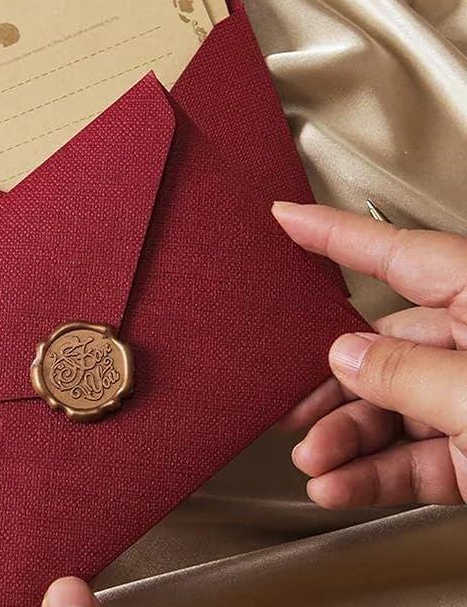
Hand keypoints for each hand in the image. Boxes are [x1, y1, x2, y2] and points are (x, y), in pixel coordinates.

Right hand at [273, 201, 466, 507]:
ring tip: (314, 461)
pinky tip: (339, 485)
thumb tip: (345, 358)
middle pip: (382, 349)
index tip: (287, 218)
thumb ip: (407, 375)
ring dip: (347, 440)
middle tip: (293, 403)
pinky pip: (416, 458)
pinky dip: (374, 474)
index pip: (395, 253)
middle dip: (331, 385)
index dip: (332, 233)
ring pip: (393, 411)